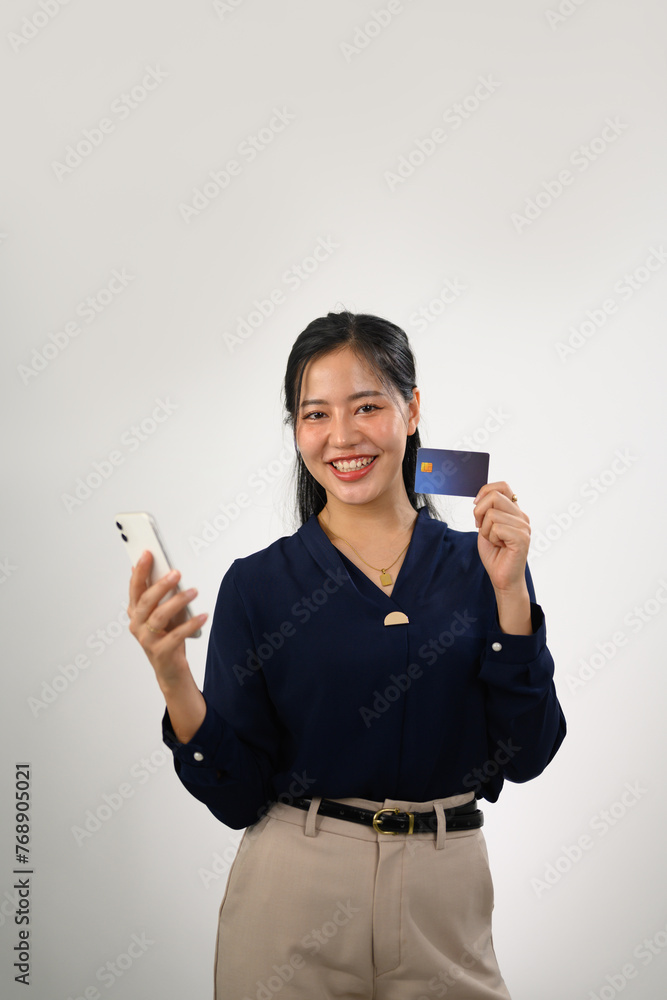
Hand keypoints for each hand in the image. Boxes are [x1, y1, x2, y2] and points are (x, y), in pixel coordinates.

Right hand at [128, 551, 207, 692]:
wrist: (170, 671)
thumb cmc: (167, 638)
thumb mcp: (163, 613)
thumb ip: (160, 594)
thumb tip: (161, 570)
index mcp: (135, 613)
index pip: (135, 588)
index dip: (140, 570)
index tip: (147, 553)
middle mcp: (137, 625)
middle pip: (146, 600)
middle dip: (161, 584)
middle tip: (176, 572)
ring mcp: (146, 640)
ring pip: (159, 616)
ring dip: (178, 601)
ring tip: (193, 591)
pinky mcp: (160, 652)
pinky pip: (176, 635)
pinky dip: (191, 624)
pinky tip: (203, 616)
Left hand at [473, 482, 530, 594]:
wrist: (502, 577)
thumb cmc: (494, 553)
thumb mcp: (486, 526)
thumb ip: (487, 510)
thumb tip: (481, 496)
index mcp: (514, 511)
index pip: (502, 486)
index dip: (485, 491)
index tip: (476, 506)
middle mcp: (521, 516)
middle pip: (494, 496)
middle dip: (479, 512)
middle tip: (482, 528)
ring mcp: (524, 526)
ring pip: (492, 514)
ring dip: (485, 530)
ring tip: (495, 541)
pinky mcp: (522, 538)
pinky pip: (496, 527)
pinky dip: (491, 538)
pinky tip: (499, 546)